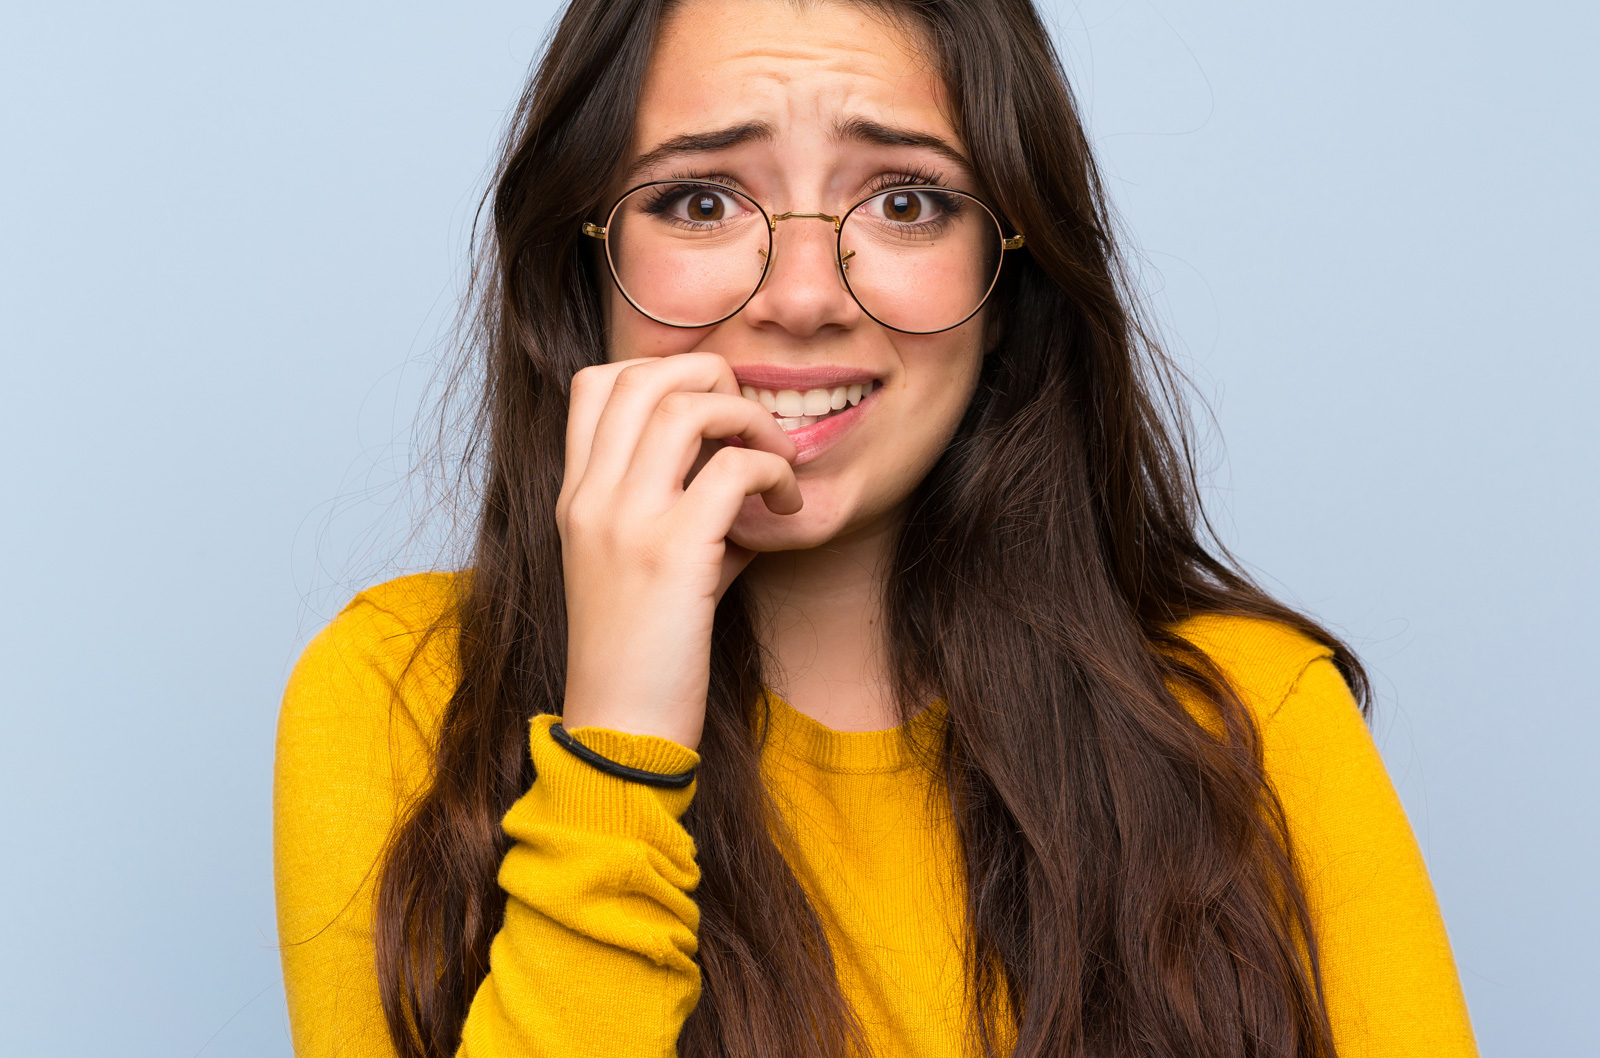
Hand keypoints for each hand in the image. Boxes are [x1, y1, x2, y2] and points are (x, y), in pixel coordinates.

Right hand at [555, 353, 801, 750]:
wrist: (621, 732)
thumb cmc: (642, 656)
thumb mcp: (639, 568)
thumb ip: (678, 511)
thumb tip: (740, 479)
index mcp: (575, 497)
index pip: (594, 383)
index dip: (661, 373)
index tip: (709, 413)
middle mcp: (591, 498)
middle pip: (644, 375)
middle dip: (712, 375)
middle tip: (750, 422)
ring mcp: (626, 521)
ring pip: (689, 406)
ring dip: (751, 417)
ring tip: (778, 460)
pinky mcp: (673, 553)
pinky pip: (735, 468)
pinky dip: (774, 472)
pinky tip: (788, 507)